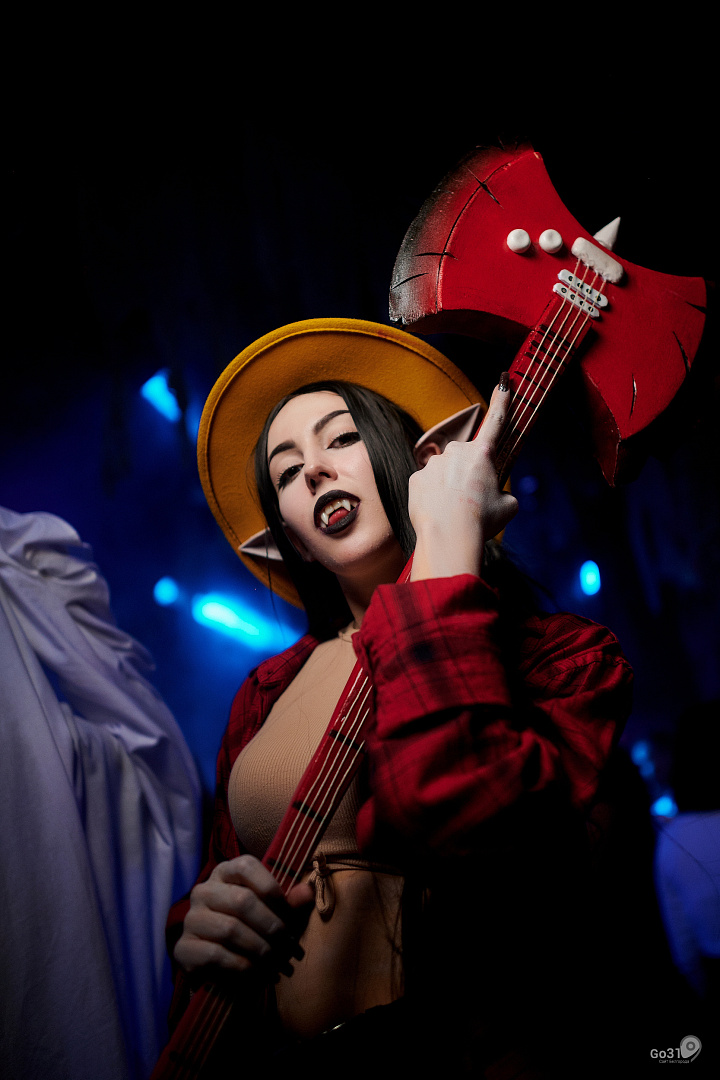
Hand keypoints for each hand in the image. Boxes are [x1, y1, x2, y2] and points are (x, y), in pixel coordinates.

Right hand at [174, 854, 313, 980]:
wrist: (226, 971)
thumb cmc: (257, 932)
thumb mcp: (279, 916)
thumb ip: (292, 903)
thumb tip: (307, 891)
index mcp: (226, 872)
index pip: (247, 866)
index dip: (272, 889)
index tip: (290, 915)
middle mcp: (204, 890)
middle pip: (242, 901)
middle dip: (272, 927)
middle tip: (289, 948)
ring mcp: (191, 919)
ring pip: (230, 930)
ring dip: (260, 950)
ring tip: (277, 964)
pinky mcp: (183, 948)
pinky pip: (215, 955)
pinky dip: (242, 967)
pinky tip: (256, 974)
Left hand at [409, 380, 517, 580]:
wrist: (448, 536)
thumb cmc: (481, 521)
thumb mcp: (507, 506)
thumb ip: (501, 492)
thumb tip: (493, 495)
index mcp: (483, 454)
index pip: (496, 422)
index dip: (501, 401)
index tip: (503, 382)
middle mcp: (457, 452)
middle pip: (467, 459)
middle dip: (470, 475)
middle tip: (473, 501)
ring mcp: (434, 464)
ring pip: (446, 473)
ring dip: (451, 488)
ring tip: (455, 512)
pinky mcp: (416, 478)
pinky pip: (428, 485)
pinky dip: (434, 497)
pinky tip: (438, 512)